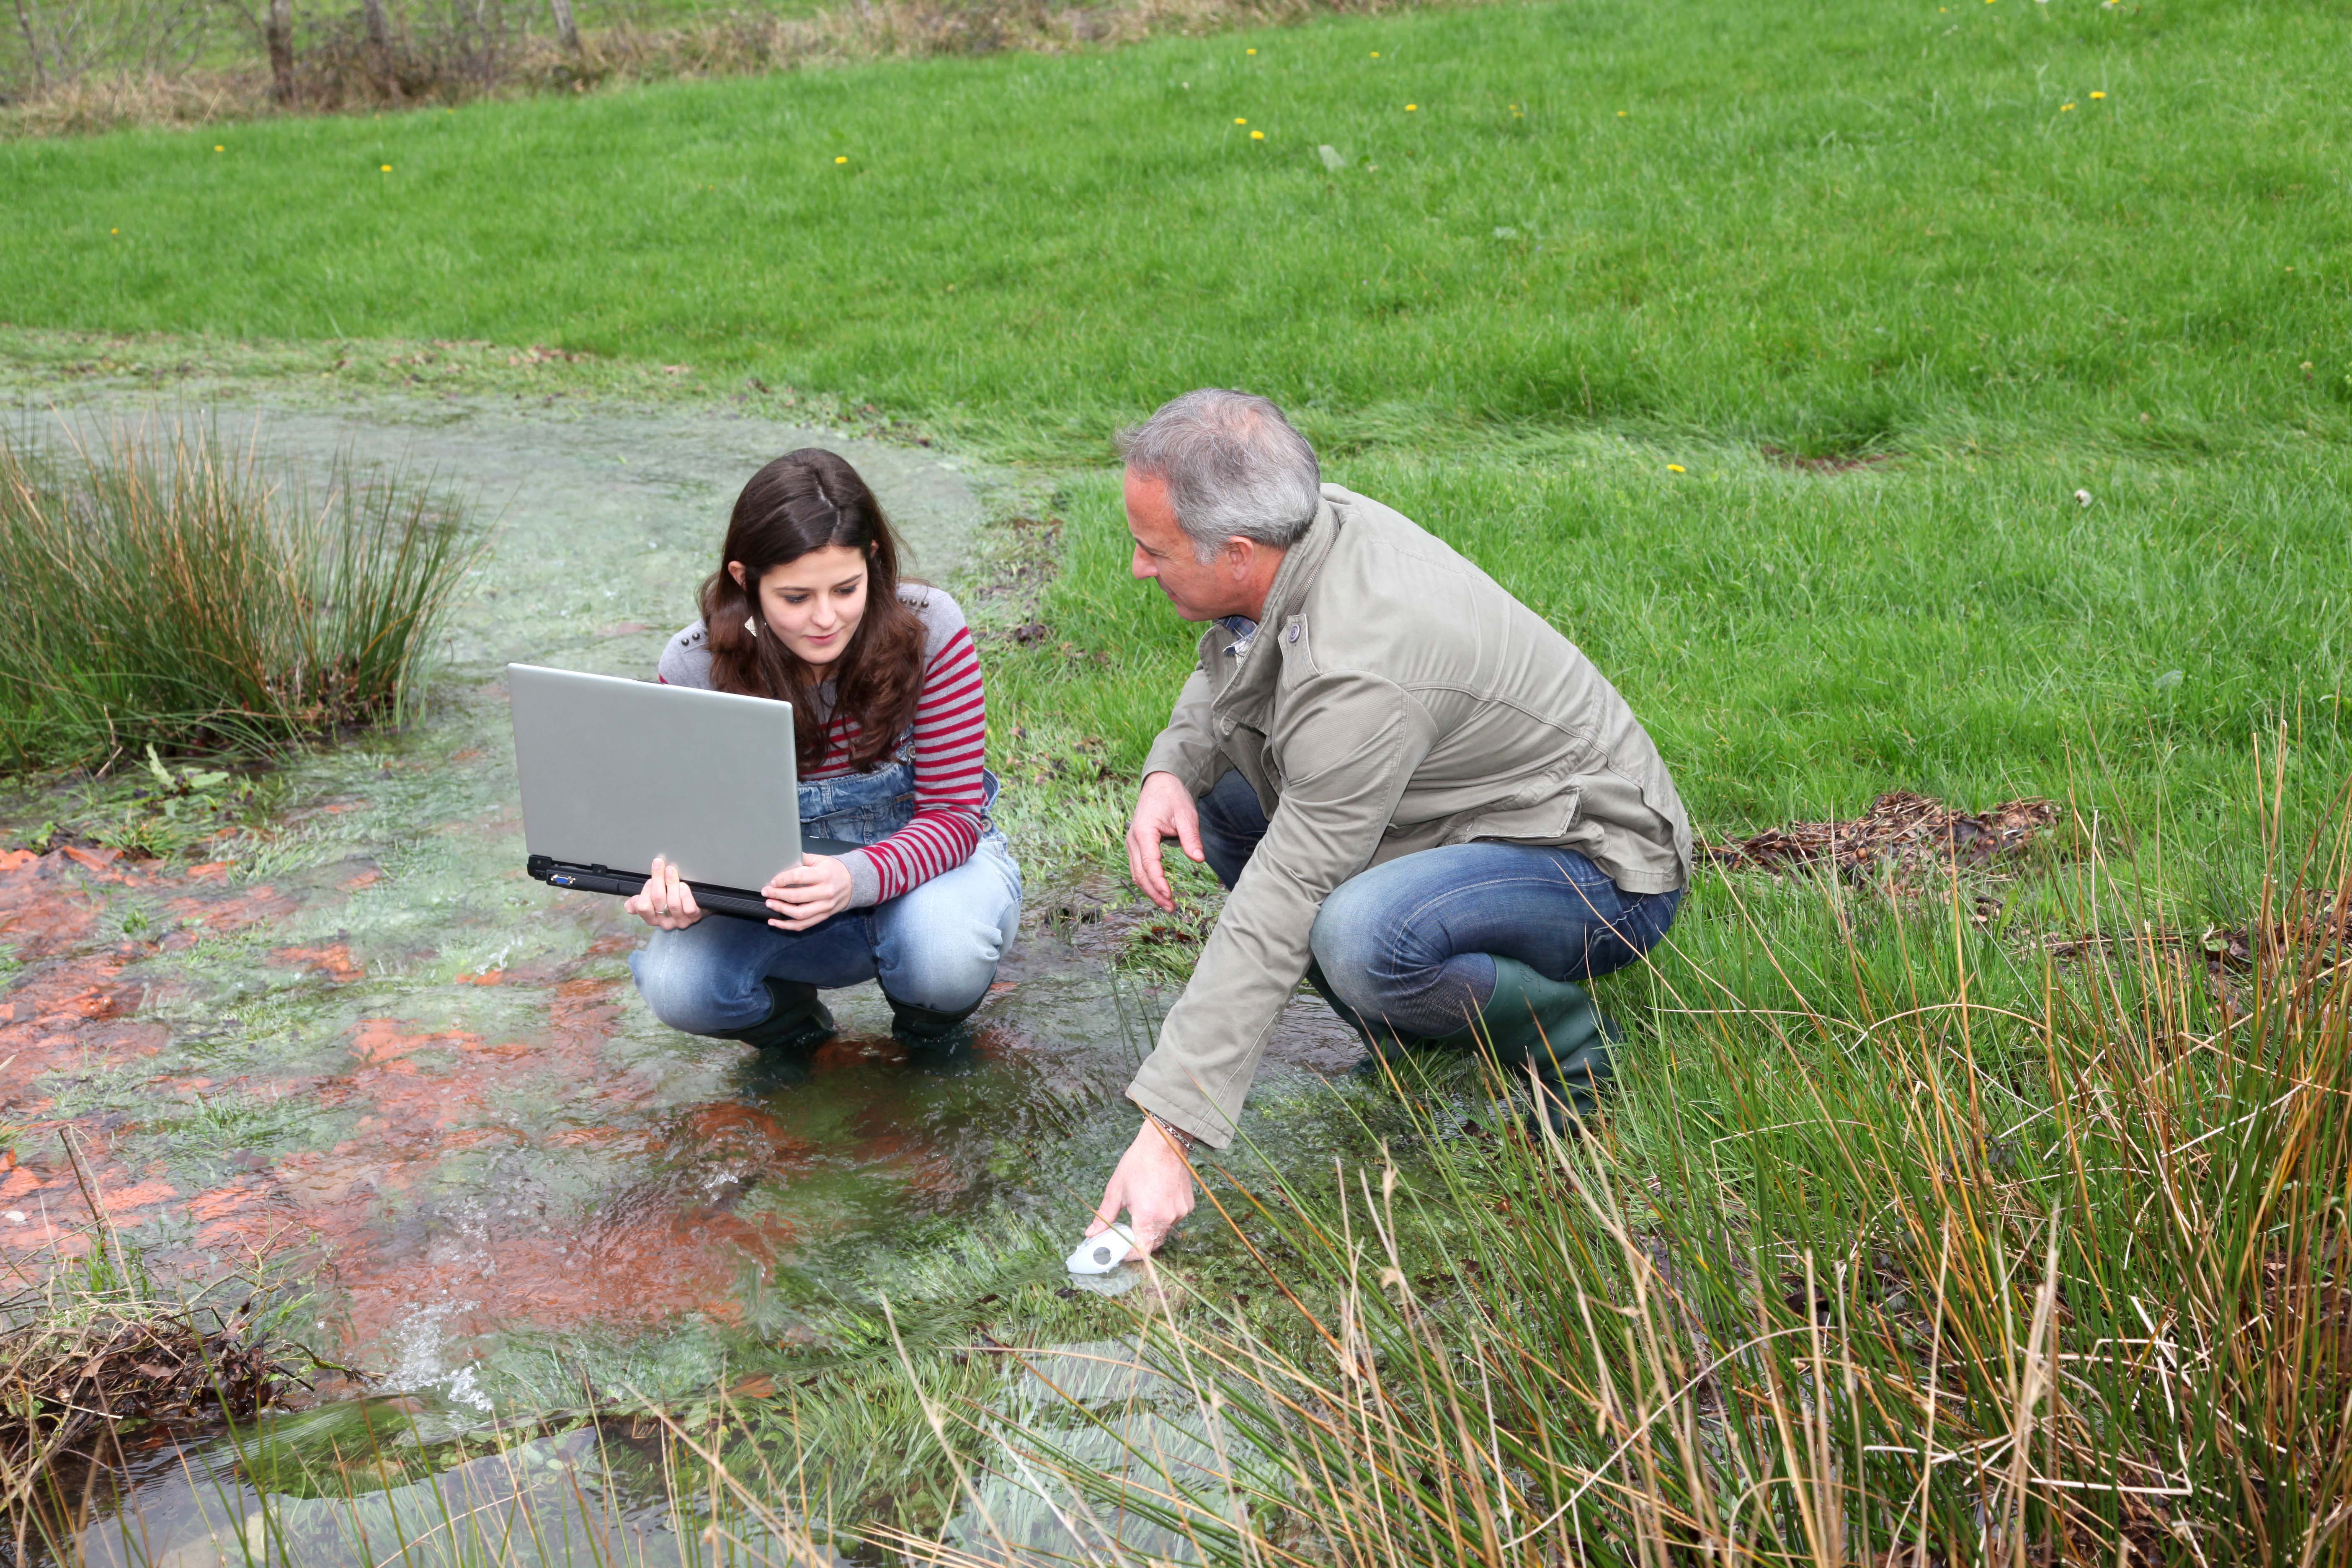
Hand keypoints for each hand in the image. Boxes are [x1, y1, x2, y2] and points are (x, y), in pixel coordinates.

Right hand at [626, 855, 703, 929]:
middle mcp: (665, 922)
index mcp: (652, 918)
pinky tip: (683, 886)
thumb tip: (628, 906)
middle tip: (659, 864)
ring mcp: (680, 920)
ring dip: (671, 883)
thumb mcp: (653, 903)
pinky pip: (688, 908)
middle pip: (658, 899)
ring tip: (671, 871)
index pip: (642, 907)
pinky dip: (685, 895)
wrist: (694, 908)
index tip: (649, 879)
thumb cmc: (670, 902)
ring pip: (673, 902)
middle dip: (658, 879)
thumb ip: (640, 902)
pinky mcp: (694, 917)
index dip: (645, 891)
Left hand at [762, 852, 853, 931]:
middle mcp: (825, 893)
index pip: (799, 877)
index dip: (783, 879)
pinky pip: (803, 925)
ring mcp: (824, 907)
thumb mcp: (821, 860)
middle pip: (796, 897)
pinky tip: (775, 922)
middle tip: (766, 892)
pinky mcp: (823, 916)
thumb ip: (803, 859)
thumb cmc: (834, 870)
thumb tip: (784, 857)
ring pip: (799, 914)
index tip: (772, 881)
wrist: (854, 883)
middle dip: (777, 895)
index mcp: (823, 875)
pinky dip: (787, 926)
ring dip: (781, 910)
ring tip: (769, 903)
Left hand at [1088, 1116, 1197, 1254]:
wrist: (1164, 1142)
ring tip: (1142, 1209)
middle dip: (1139, 1241)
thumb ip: (1104, 1216)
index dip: (1129, 1254)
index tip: (1120, 1252)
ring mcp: (1180, 1212)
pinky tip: (1156, 1200)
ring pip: (1164, 1230)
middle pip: (1152, 1242)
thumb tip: (1091, 1233)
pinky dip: (1164, 1216)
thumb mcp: (1116, 1190)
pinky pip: (1174, 1219)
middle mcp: (1167, 1218)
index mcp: (1147, 1216)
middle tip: (1128, 1230)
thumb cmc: (1138, 1163)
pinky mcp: (1188, 1205)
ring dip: (1152, 1227)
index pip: (1140, 1250)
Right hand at [1125, 771, 1203, 913]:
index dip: (1159, 882)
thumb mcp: (1186, 815)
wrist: (1160, 784)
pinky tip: (1160, 891)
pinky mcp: (1136, 846)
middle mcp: (1133, 840)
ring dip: (1150, 890)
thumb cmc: (1173, 797)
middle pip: (1140, 874)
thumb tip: (1199, 859)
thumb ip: (1191, 838)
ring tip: (1167, 904)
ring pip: (1136, 874)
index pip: (1149, 864)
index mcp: (1144, 832)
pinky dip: (1148, 882)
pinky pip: (1138, 868)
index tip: (1170, 896)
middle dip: (1154, 893)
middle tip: (1171, 908)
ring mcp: (1132, 844)